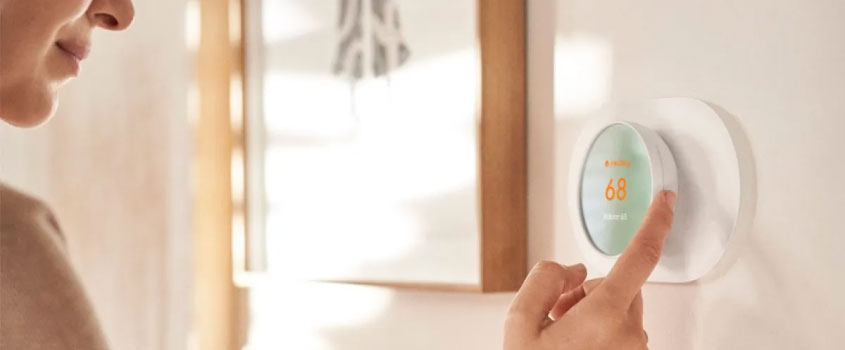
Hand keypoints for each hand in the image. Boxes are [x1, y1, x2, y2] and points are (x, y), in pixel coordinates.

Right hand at [504, 191, 675, 349]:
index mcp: (604, 316)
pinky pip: (622, 334)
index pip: (640, 257)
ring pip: (620, 311)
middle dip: (589, 291)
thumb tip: (573, 269)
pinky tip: (574, 348)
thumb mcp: (519, 322)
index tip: (667, 200)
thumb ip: (546, 279)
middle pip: (619, 287)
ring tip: (561, 338)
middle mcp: (630, 335)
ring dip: (593, 314)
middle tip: (557, 315)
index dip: (656, 223)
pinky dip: (600, 333)